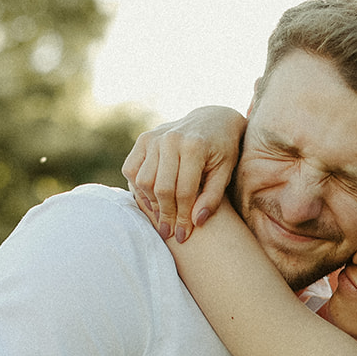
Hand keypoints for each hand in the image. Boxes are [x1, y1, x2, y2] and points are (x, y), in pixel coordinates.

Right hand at [121, 105, 246, 241]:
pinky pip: (131, 168)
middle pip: (161, 188)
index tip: (183, 235)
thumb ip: (212, 197)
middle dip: (166, 215)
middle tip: (169, 232)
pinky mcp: (144, 138)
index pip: (184, 192)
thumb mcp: (225, 172)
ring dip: (151, 203)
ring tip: (162, 217)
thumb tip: (196, 222)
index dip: (183, 217)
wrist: (212, 120)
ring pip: (143, 181)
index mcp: (195, 146)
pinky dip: (137, 187)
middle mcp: (172, 139)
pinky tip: (151, 199)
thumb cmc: (223, 150)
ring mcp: (154, 137)